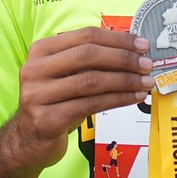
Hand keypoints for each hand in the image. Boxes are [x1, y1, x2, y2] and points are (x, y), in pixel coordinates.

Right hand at [0, 28, 154, 177]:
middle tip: (147, 64)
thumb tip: (132, 49)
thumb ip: (89, 61)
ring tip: (146, 82)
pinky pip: (91, 105)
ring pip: (91, 81)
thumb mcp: (66, 76)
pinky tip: (134, 98)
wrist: (29, 141)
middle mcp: (34, 70)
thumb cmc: (56, 104)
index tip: (142, 44)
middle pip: (88, 55)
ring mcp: (37, 95)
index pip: (84, 36)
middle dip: (123, 58)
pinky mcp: (47, 119)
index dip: (116, 39)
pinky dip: (117, 99)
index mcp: (40, 51)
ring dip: (125, 81)